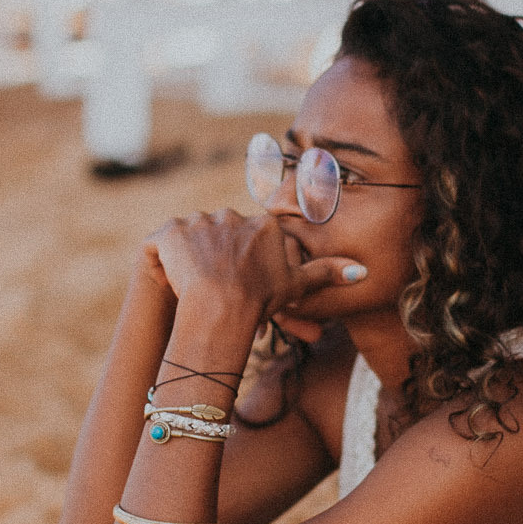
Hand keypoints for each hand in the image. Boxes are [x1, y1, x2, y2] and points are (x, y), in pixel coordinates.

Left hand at [145, 210, 362, 326]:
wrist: (221, 307)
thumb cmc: (261, 300)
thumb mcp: (297, 287)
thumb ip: (326, 273)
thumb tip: (361, 270)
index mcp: (262, 226)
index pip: (247, 241)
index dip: (240, 266)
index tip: (238, 288)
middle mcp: (232, 216)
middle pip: (219, 238)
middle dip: (214, 263)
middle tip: (214, 295)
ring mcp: (199, 221)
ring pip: (191, 241)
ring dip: (188, 261)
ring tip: (192, 291)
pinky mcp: (170, 232)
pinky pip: (160, 245)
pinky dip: (161, 261)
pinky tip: (168, 281)